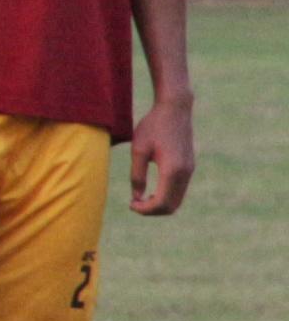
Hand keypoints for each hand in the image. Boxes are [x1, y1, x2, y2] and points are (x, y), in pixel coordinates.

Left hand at [131, 95, 193, 214]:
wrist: (175, 109)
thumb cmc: (153, 126)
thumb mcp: (138, 150)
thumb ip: (137, 175)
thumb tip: (137, 197)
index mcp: (172, 170)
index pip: (162, 202)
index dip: (145, 209)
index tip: (131, 204)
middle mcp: (185, 173)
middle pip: (172, 206)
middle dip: (152, 210)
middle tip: (134, 204)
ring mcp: (190, 170)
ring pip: (178, 200)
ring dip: (160, 204)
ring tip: (141, 199)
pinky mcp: (190, 167)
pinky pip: (180, 191)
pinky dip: (167, 197)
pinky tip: (152, 192)